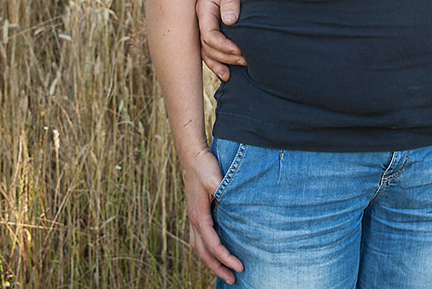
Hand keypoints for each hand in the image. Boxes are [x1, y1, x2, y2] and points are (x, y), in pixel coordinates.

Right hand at [181, 147, 243, 282]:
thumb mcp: (215, 179)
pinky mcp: (196, 214)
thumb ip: (223, 192)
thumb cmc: (204, 166)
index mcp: (198, 216)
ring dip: (211, 262)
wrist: (192, 155)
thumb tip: (233, 204)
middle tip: (234, 279)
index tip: (240, 266)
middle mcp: (193, 220)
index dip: (225, 258)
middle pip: (203, 252)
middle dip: (217, 268)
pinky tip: (217, 252)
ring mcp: (193, 218)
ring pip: (198, 248)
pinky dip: (207, 250)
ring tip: (225, 272)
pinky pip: (199, 239)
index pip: (212, 245)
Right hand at [197, 0, 245, 80]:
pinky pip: (211, 50)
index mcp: (204, 8)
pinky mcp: (214, 30)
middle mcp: (202, 19)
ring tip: (240, 67)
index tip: (239, 50)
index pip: (208, 35)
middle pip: (207, 47)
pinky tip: (227, 74)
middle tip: (246, 59)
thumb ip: (231, 0)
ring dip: (222, 62)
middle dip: (225, 56)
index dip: (223, 46)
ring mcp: (206, 26)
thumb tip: (230, 21)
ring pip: (207, 52)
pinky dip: (218, 63)